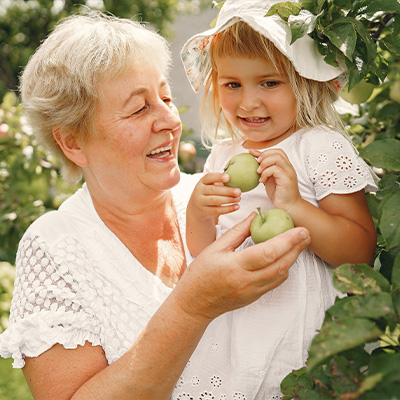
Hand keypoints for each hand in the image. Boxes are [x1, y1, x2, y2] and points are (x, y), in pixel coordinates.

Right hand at [176, 212, 310, 321]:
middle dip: (297, 248)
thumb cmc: (201, 273)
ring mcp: (252, 292)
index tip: (300, 230)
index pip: (268, 252)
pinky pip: (275, 283)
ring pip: (281, 275)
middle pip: (280, 264)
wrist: (195, 303)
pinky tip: (284, 258)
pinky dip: (283, 269)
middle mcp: (247, 281)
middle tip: (307, 234)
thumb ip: (237, 232)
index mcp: (235, 265)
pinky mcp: (254, 297)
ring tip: (298, 244)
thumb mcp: (215, 247)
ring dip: (292, 259)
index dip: (287, 241)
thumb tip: (255, 216)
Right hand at [187, 172, 241, 220]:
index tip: (229, 178)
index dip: (218, 177)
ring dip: (229, 200)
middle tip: (239, 191)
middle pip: (213, 190)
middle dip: (227, 191)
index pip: (209, 177)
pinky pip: (217, 210)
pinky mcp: (205, 211)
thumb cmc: (208, 193)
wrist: (196, 208)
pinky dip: (228, 209)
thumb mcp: (209, 186)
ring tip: (239, 198)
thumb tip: (237, 180)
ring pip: (215, 200)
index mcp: (202, 182)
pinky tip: (237, 206)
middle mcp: (199, 191)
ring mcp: (200, 202)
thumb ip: (219, 182)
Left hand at [250, 148, 301, 211]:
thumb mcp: (270, 179)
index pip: (277, 152)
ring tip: (258, 172)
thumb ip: (265, 170)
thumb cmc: (279, 194)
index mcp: (285, 166)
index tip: (251, 153)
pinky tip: (262, 181)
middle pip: (278, 152)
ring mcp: (289, 172)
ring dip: (264, 163)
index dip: (263, 151)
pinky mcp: (287, 179)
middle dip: (264, 155)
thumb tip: (254, 163)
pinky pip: (275, 169)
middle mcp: (288, 167)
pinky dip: (266, 173)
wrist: (288, 207)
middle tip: (256, 163)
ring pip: (277, 158)